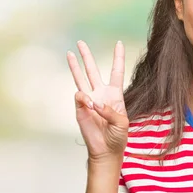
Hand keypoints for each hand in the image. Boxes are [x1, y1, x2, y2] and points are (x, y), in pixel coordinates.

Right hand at [67, 40, 128, 161]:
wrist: (106, 150)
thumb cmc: (118, 136)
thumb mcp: (122, 123)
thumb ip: (110, 111)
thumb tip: (94, 103)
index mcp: (115, 95)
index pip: (117, 72)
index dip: (118, 58)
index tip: (119, 43)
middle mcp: (101, 94)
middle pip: (93, 70)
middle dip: (87, 56)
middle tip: (81, 42)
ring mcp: (89, 100)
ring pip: (80, 79)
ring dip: (75, 66)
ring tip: (70, 53)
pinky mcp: (80, 108)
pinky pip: (79, 97)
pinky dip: (84, 99)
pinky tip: (89, 104)